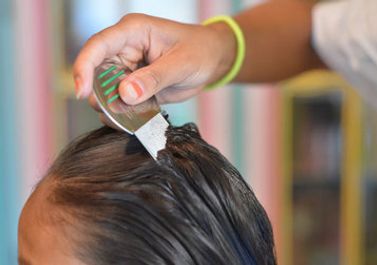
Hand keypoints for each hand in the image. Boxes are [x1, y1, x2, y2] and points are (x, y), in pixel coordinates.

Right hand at [73, 14, 235, 108]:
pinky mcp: (134, 86)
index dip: (84, 68)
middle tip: (117, 114)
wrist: (212, 60)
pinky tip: (135, 120)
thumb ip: (154, 79)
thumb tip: (125, 94)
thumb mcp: (181, 64)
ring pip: (106, 91)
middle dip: (102, 96)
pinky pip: (121, 102)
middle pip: (97, 73)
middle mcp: (125, 49)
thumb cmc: (200, 51)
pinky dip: (124, 114)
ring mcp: (128, 69)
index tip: (82, 93)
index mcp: (133, 32)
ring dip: (113, 108)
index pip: (98, 46)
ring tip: (130, 118)